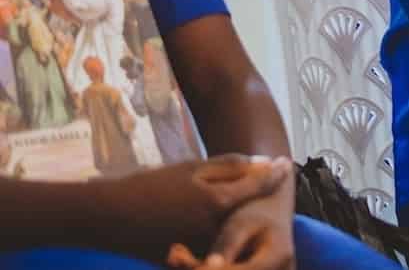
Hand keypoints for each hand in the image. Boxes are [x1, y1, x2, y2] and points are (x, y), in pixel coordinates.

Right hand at [95, 155, 290, 259]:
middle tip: (279, 180)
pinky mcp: (186, 261)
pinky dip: (226, 237)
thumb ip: (230, 167)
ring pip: (236, 235)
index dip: (275, 174)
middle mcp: (214, 230)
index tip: (287, 163)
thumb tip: (264, 162)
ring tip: (254, 200)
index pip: (258, 187)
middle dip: (266, 199)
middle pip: (252, 216)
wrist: (107, 217)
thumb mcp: (190, 169)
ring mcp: (202, 248)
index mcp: (216, 203)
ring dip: (247, 221)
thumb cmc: (148, 186)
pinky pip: (215, 248)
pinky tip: (226, 221)